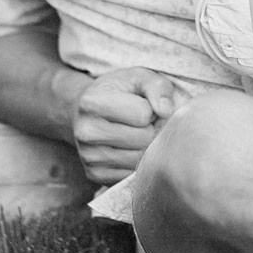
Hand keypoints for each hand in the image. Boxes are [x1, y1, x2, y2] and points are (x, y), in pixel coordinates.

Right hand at [70, 66, 183, 183]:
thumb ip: (156, 86)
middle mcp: (86, 132)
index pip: (143, 114)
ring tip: (141, 134)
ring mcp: (88, 157)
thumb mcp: (138, 77)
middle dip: (153, 129)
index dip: (152, 109)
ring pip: (139, 160)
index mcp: (93, 102)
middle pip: (144, 139)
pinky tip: (132, 149)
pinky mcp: (95, 175)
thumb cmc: (119, 92)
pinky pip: (131, 175)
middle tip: (148, 122)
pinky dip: (138, 163)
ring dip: (148, 147)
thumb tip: (166, 110)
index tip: (145, 105)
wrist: (88, 113)